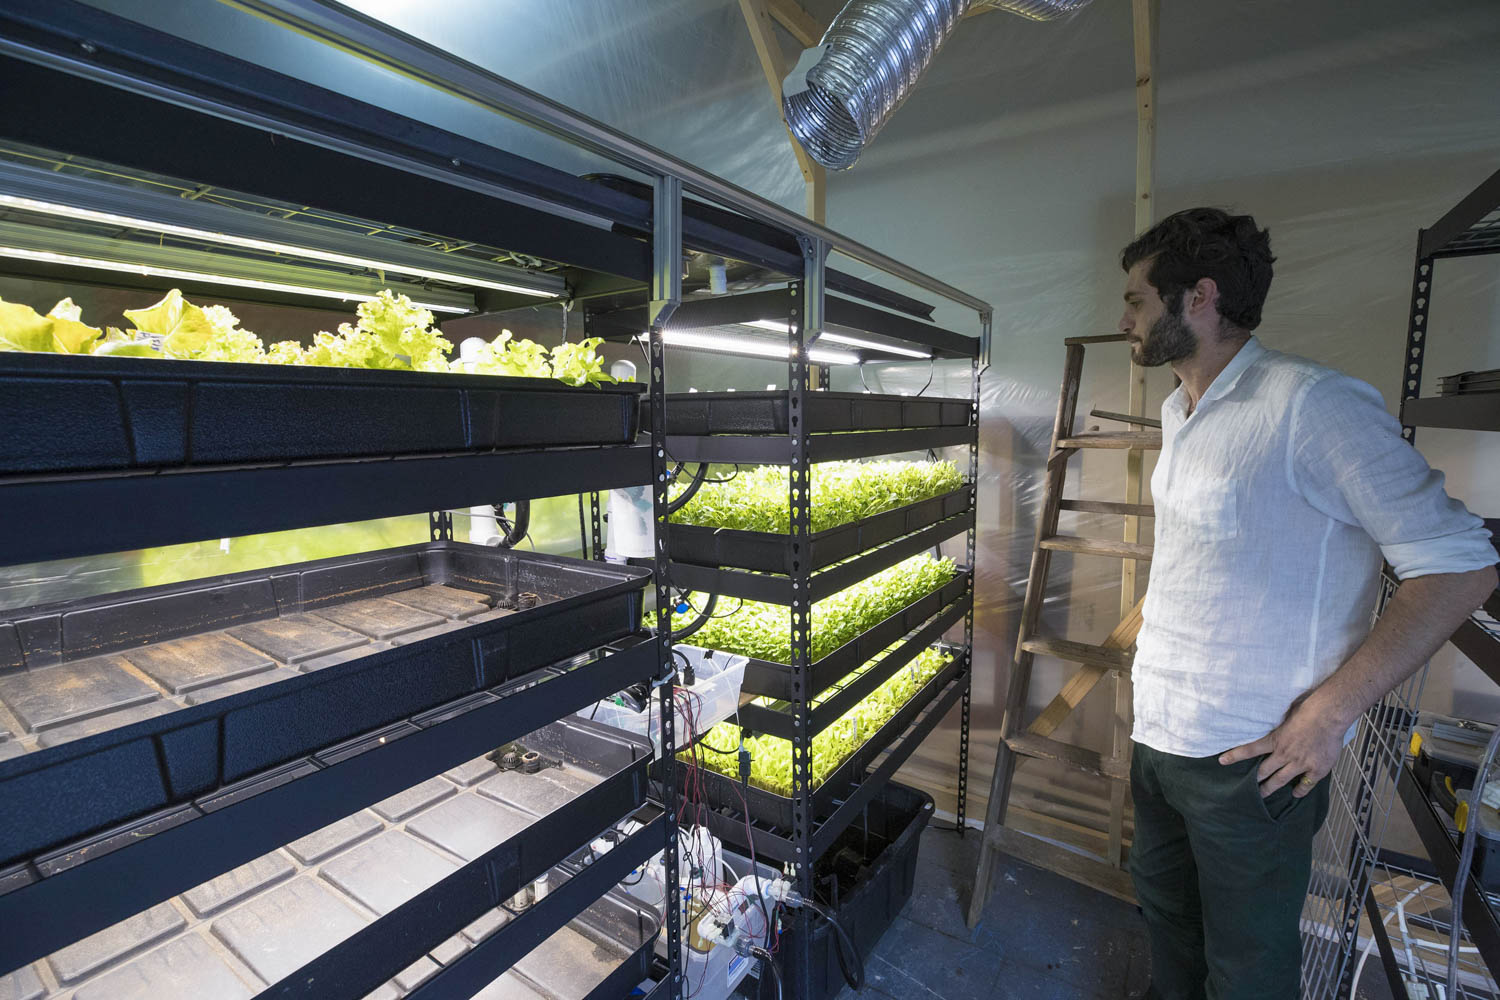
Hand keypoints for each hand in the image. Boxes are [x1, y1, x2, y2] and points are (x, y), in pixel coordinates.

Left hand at [1218, 694, 1346, 797]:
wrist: (1329, 715)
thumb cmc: (1309, 709)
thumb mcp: (1286, 714)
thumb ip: (1279, 725)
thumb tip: (1270, 717)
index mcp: (1276, 740)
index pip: (1249, 749)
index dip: (1235, 756)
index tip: (1222, 761)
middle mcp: (1285, 753)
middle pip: (1264, 771)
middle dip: (1255, 780)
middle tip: (1247, 789)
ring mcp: (1300, 763)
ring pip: (1281, 780)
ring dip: (1270, 789)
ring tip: (1263, 796)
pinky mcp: (1316, 769)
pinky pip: (1306, 784)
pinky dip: (1300, 790)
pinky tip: (1296, 793)